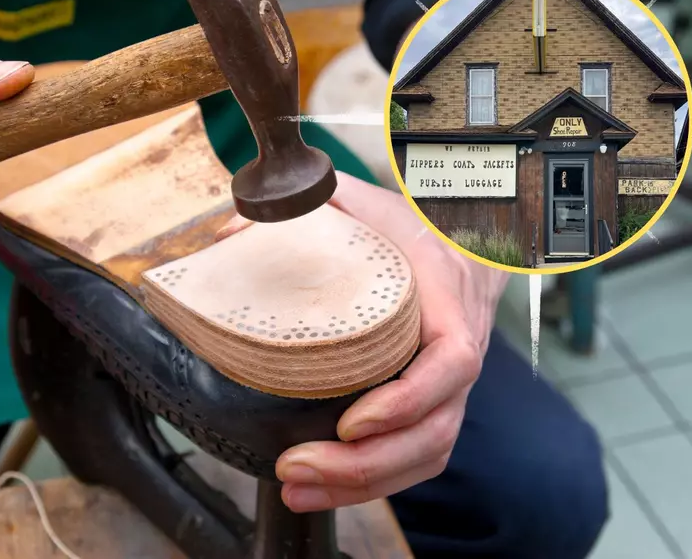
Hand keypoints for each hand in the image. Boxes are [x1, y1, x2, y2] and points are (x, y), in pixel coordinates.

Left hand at [271, 172, 507, 511]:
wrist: (459, 241)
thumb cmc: (409, 228)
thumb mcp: (362, 202)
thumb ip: (305, 206)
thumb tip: (232, 233)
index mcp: (447, 303)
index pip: (450, 364)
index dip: (406, 401)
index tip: (351, 421)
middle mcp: (456, 356)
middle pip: (433, 431)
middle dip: (366, 465)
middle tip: (297, 468)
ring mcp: (449, 388)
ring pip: (425, 455)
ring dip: (362, 484)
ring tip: (299, 490)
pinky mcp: (432, 407)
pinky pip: (414, 458)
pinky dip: (371, 482)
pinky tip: (322, 489)